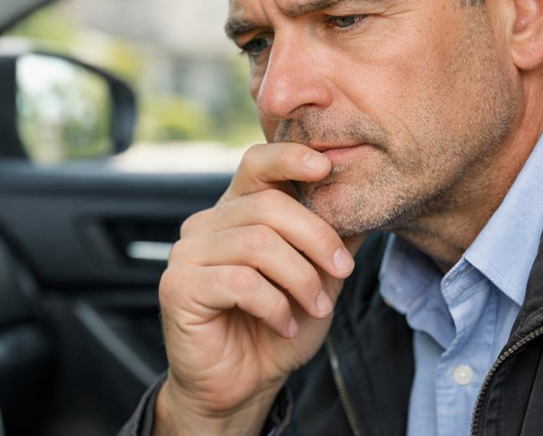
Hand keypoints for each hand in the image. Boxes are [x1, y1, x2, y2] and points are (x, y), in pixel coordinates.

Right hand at [154, 143, 361, 434]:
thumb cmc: (277, 327)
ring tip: (316, 308)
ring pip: (257, 243)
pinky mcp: (178, 286)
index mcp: (235, 211)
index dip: (289, 157)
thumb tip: (365, 198)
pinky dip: (274, 305)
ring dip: (300, 278)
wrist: (243, 385)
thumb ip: (335, 239)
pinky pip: (239, 281)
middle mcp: (206, 224)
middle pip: (267, 205)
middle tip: (343, 271)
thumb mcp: (319, 278)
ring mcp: (186, 253)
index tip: (326, 167)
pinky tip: (283, 324)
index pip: (256, 165)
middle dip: (316, 238)